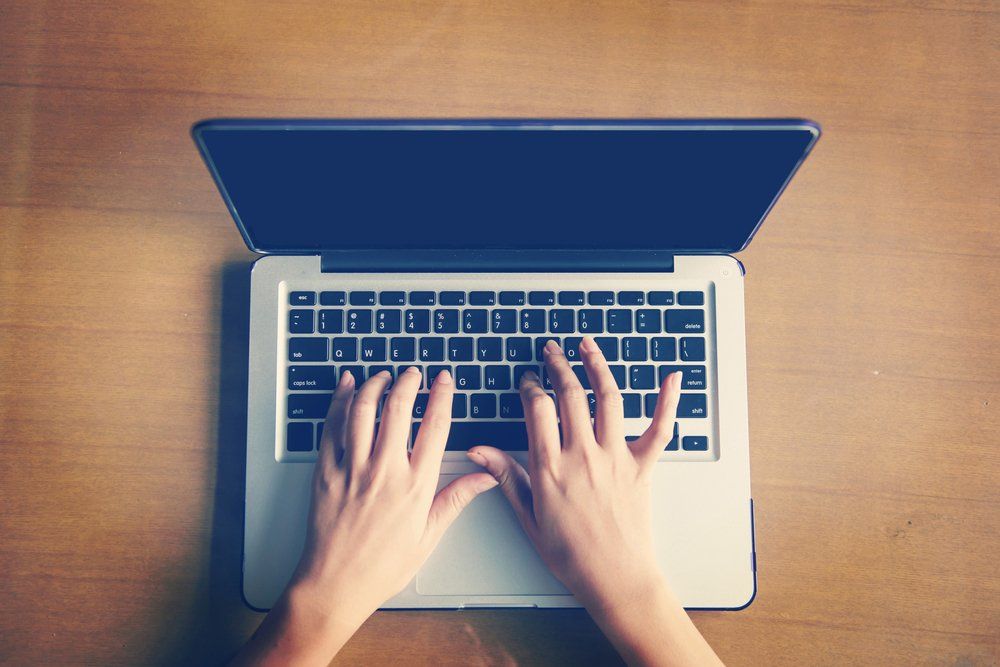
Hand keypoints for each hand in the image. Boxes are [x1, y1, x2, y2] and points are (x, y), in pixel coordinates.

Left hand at [233, 368, 496, 665]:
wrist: (335, 585)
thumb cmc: (381, 567)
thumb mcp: (428, 536)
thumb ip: (455, 499)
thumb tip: (485, 477)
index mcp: (415, 486)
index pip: (434, 427)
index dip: (442, 396)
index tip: (444, 380)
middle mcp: (385, 471)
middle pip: (399, 409)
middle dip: (408, 382)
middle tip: (413, 373)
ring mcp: (353, 469)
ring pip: (364, 410)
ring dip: (375, 385)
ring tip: (383, 376)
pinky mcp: (326, 472)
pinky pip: (331, 426)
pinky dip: (339, 401)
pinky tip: (346, 386)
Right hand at [468, 337, 677, 607]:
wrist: (616, 578)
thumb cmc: (571, 555)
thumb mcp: (528, 517)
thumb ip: (505, 477)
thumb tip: (478, 450)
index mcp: (550, 468)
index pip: (536, 409)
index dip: (529, 387)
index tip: (526, 380)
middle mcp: (583, 455)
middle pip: (568, 395)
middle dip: (557, 366)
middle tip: (551, 351)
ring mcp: (615, 458)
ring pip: (607, 398)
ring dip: (597, 366)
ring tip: (586, 346)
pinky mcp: (643, 467)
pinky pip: (660, 428)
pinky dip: (668, 401)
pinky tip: (672, 377)